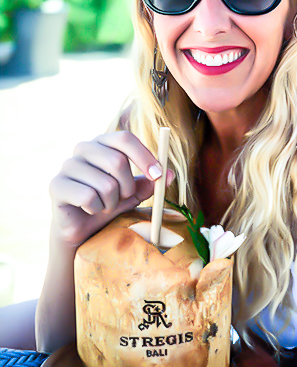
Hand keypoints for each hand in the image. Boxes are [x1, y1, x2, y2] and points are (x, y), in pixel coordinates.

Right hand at [49, 131, 173, 246]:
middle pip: (117, 161)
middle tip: (125, 197)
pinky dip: (96, 209)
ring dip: (112, 202)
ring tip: (105, 206)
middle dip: (128, 187)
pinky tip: (90, 210)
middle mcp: (83, 148)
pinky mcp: (56, 185)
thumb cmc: (110, 203)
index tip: (158, 175)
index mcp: (103, 142)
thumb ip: (151, 182)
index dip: (144, 156)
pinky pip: (88, 197)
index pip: (125, 138)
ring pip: (105, 184)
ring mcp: (68, 165)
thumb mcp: (134, 192)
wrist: (82, 229)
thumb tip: (170, 174)